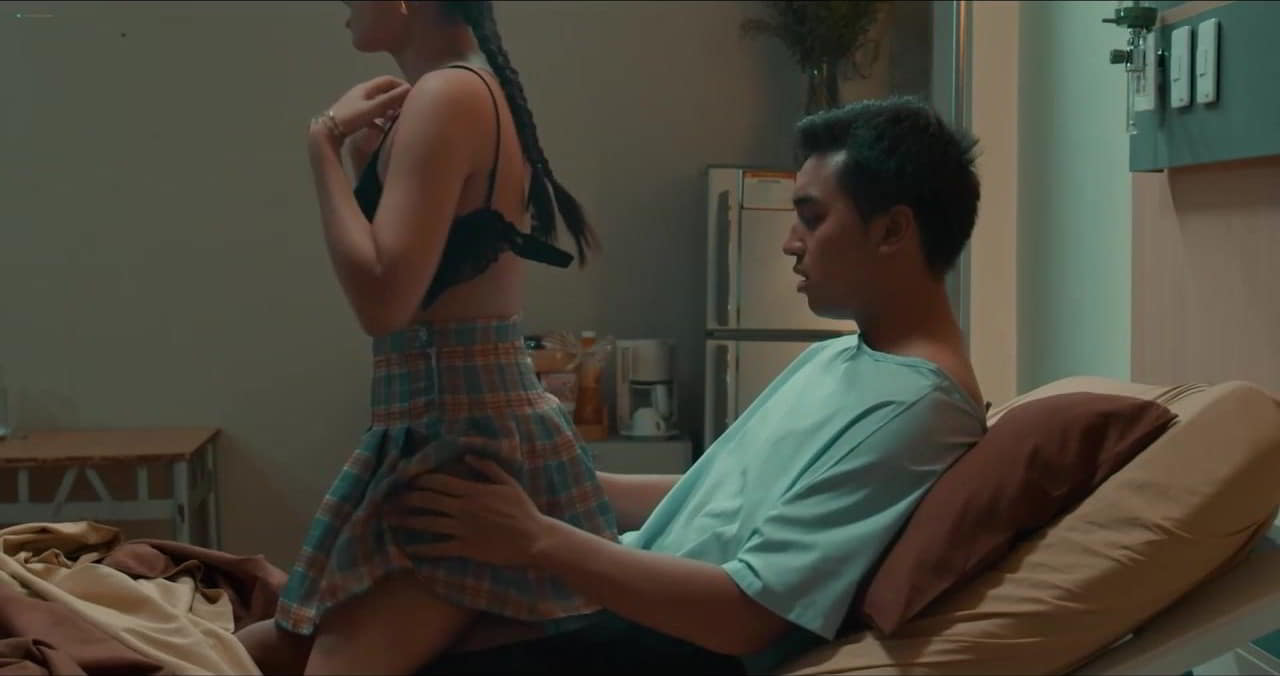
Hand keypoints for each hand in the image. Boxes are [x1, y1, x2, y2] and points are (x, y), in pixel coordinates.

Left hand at [326, 75, 410, 139]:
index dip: (402, 84)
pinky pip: (372, 114)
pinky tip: (384, 129)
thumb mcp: (373, 108)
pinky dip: (381, 118)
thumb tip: (410, 88)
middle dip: (397, 97)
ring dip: (390, 108)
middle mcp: (362, 93)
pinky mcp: (355, 115)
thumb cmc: (350, 117)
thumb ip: (391, 99)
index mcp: (366, 88)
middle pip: (384, 90)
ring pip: (379, 102)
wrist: (327, 131)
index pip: (388, 80)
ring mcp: (358, 104)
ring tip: (400, 118)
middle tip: (409, 107)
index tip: (414, 95)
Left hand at [387, 455, 551, 566]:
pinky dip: (423, 549)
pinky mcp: (465, 547)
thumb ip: (488, 468)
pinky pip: (439, 548)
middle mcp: (463, 509)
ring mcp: (463, 529)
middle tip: (388, 498)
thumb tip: (468, 456)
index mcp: (473, 491)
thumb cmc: (523, 510)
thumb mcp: (508, 483)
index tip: (404, 478)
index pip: (438, 482)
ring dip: (406, 520)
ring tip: (390, 519)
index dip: (419, 479)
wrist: (533, 539)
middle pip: (427, 500)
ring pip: (428, 523)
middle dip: (405, 498)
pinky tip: (409, 549)